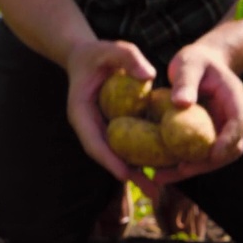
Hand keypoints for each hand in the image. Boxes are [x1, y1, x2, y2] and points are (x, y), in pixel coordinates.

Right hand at [62, 39, 159, 196]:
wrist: (88, 57)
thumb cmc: (99, 52)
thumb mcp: (112, 49)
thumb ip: (128, 57)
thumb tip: (149, 75)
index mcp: (81, 112)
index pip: (93, 141)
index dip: (108, 160)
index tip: (124, 175)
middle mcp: (90, 126)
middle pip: (107, 157)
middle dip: (127, 176)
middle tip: (151, 193)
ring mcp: (101, 130)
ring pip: (117, 156)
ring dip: (136, 174)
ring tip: (158, 192)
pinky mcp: (113, 129)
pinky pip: (126, 147)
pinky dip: (140, 159)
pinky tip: (160, 169)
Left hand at [153, 43, 242, 183]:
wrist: (201, 66)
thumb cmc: (196, 61)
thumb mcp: (189, 63)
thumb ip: (186, 80)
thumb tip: (181, 103)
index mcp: (235, 100)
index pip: (239, 123)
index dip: (228, 140)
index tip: (212, 154)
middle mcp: (235, 121)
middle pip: (230, 150)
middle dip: (206, 164)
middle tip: (179, 170)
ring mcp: (224, 133)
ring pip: (215, 160)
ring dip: (191, 170)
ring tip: (161, 176)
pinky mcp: (210, 140)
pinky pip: (200, 158)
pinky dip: (183, 166)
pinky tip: (160, 171)